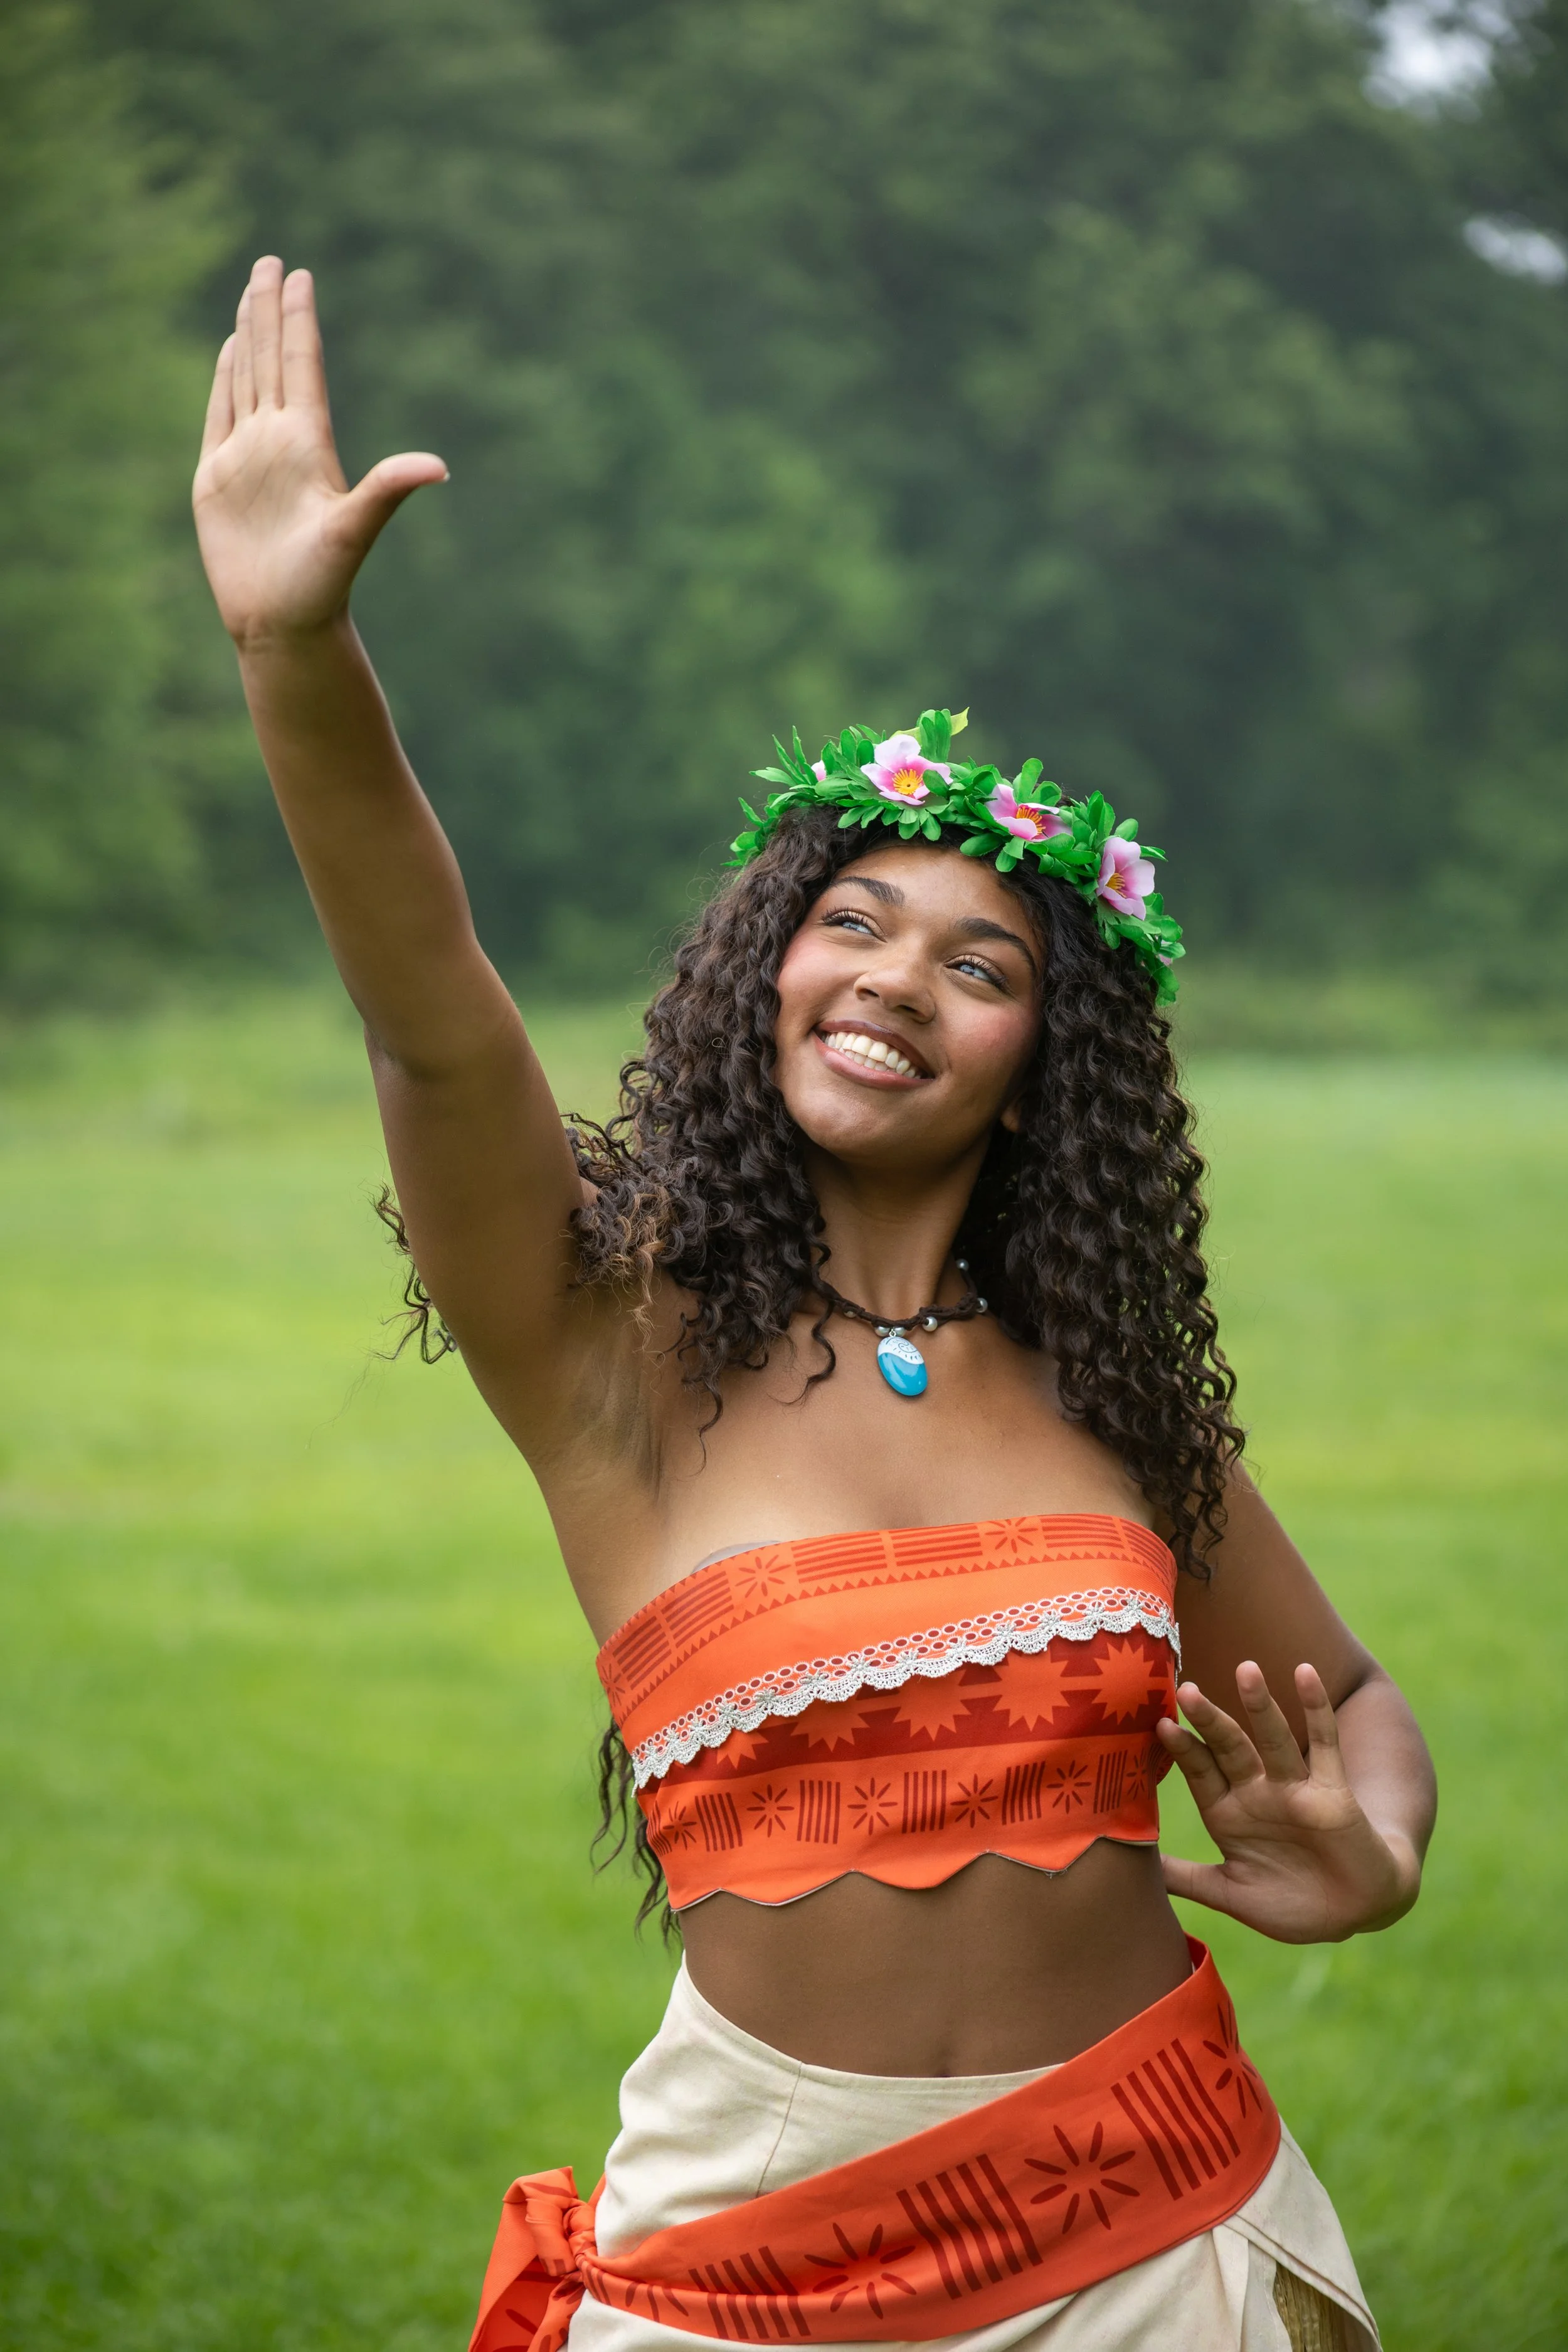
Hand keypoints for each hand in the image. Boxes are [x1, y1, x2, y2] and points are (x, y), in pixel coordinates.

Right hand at [193, 256, 446, 648]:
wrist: (284, 624)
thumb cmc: (322, 584)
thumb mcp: (356, 529)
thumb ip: (389, 489)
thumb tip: (440, 466)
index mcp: (310, 445)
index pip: (302, 366)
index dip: (300, 320)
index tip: (301, 274)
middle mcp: (279, 442)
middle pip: (273, 359)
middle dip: (271, 310)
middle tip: (272, 261)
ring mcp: (248, 456)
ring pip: (246, 378)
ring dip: (248, 335)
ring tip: (252, 292)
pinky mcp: (216, 477)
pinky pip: (219, 414)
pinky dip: (224, 379)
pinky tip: (229, 350)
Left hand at [1156, 1661, 1419, 1942]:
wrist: (1353, 1914)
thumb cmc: (1291, 1904)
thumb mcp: (1230, 1893)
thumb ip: (1185, 1879)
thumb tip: (1129, 1872)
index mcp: (1229, 1814)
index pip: (1200, 1773)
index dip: (1182, 1751)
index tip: (1159, 1724)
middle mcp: (1257, 1794)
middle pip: (1229, 1748)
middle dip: (1209, 1721)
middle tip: (1186, 1689)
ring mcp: (1294, 1789)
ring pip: (1272, 1738)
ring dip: (1260, 1705)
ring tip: (1246, 1668)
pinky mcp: (1333, 1791)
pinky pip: (1324, 1743)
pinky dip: (1316, 1708)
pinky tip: (1305, 1673)